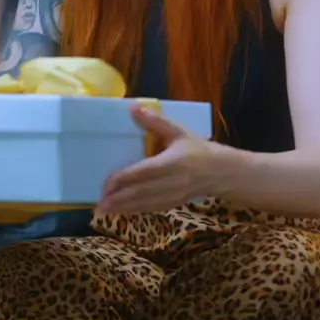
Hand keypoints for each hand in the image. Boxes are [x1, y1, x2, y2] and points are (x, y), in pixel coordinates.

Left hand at [97, 103, 216, 213]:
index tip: (107, 183)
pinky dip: (135, 211)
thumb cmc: (197, 148)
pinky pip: (151, 209)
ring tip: (104, 210)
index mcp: (172, 162)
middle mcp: (171, 182)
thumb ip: (156, 121)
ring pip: (144, 204)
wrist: (220, 171)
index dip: (124, 178)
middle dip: (119, 199)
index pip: (144, 172)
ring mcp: (173, 195)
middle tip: (99, 203)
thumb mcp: (178, 131)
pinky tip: (122, 212)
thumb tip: (134, 108)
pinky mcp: (174, 204)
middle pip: (141, 192)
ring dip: (123, 208)